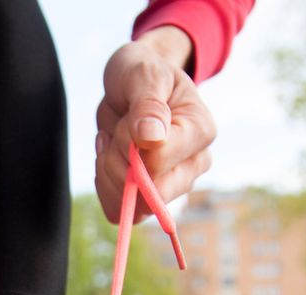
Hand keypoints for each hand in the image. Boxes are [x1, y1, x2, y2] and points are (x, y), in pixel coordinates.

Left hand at [95, 28, 216, 223]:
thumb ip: (148, 104)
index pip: (159, 162)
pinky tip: (109, 156)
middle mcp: (194, 164)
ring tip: (113, 140)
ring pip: (132, 206)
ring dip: (108, 172)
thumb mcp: (144, 75)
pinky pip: (119, 210)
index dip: (130, 145)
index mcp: (200, 131)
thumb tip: (152, 138)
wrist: (133, 83)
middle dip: (118, 162)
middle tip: (116, 131)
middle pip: (148, 193)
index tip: (127, 120)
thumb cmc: (142, 73)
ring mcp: (174, 184)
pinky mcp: (150, 197)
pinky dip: (104, 185)